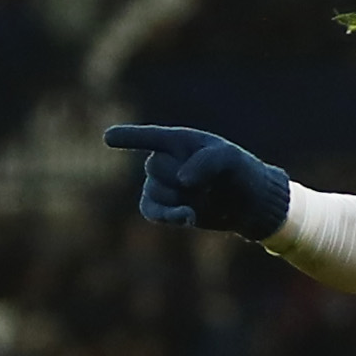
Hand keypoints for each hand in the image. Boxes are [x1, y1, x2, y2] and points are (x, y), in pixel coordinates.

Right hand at [101, 124, 290, 239]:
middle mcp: (167, 160)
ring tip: (203, 199)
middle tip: (209, 182)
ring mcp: (163, 185)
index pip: (150, 137)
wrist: (248, 204)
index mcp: (180, 141)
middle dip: (179, 178)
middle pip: (154, 168)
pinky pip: (151, 211)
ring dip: (178, 199)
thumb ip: (206, 162)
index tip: (107, 137)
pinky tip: (187, 218)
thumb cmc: (240, 172)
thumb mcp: (230, 160)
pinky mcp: (165, 207)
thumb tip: (182, 182)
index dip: (129, 137)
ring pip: (154, 193)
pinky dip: (168, 216)